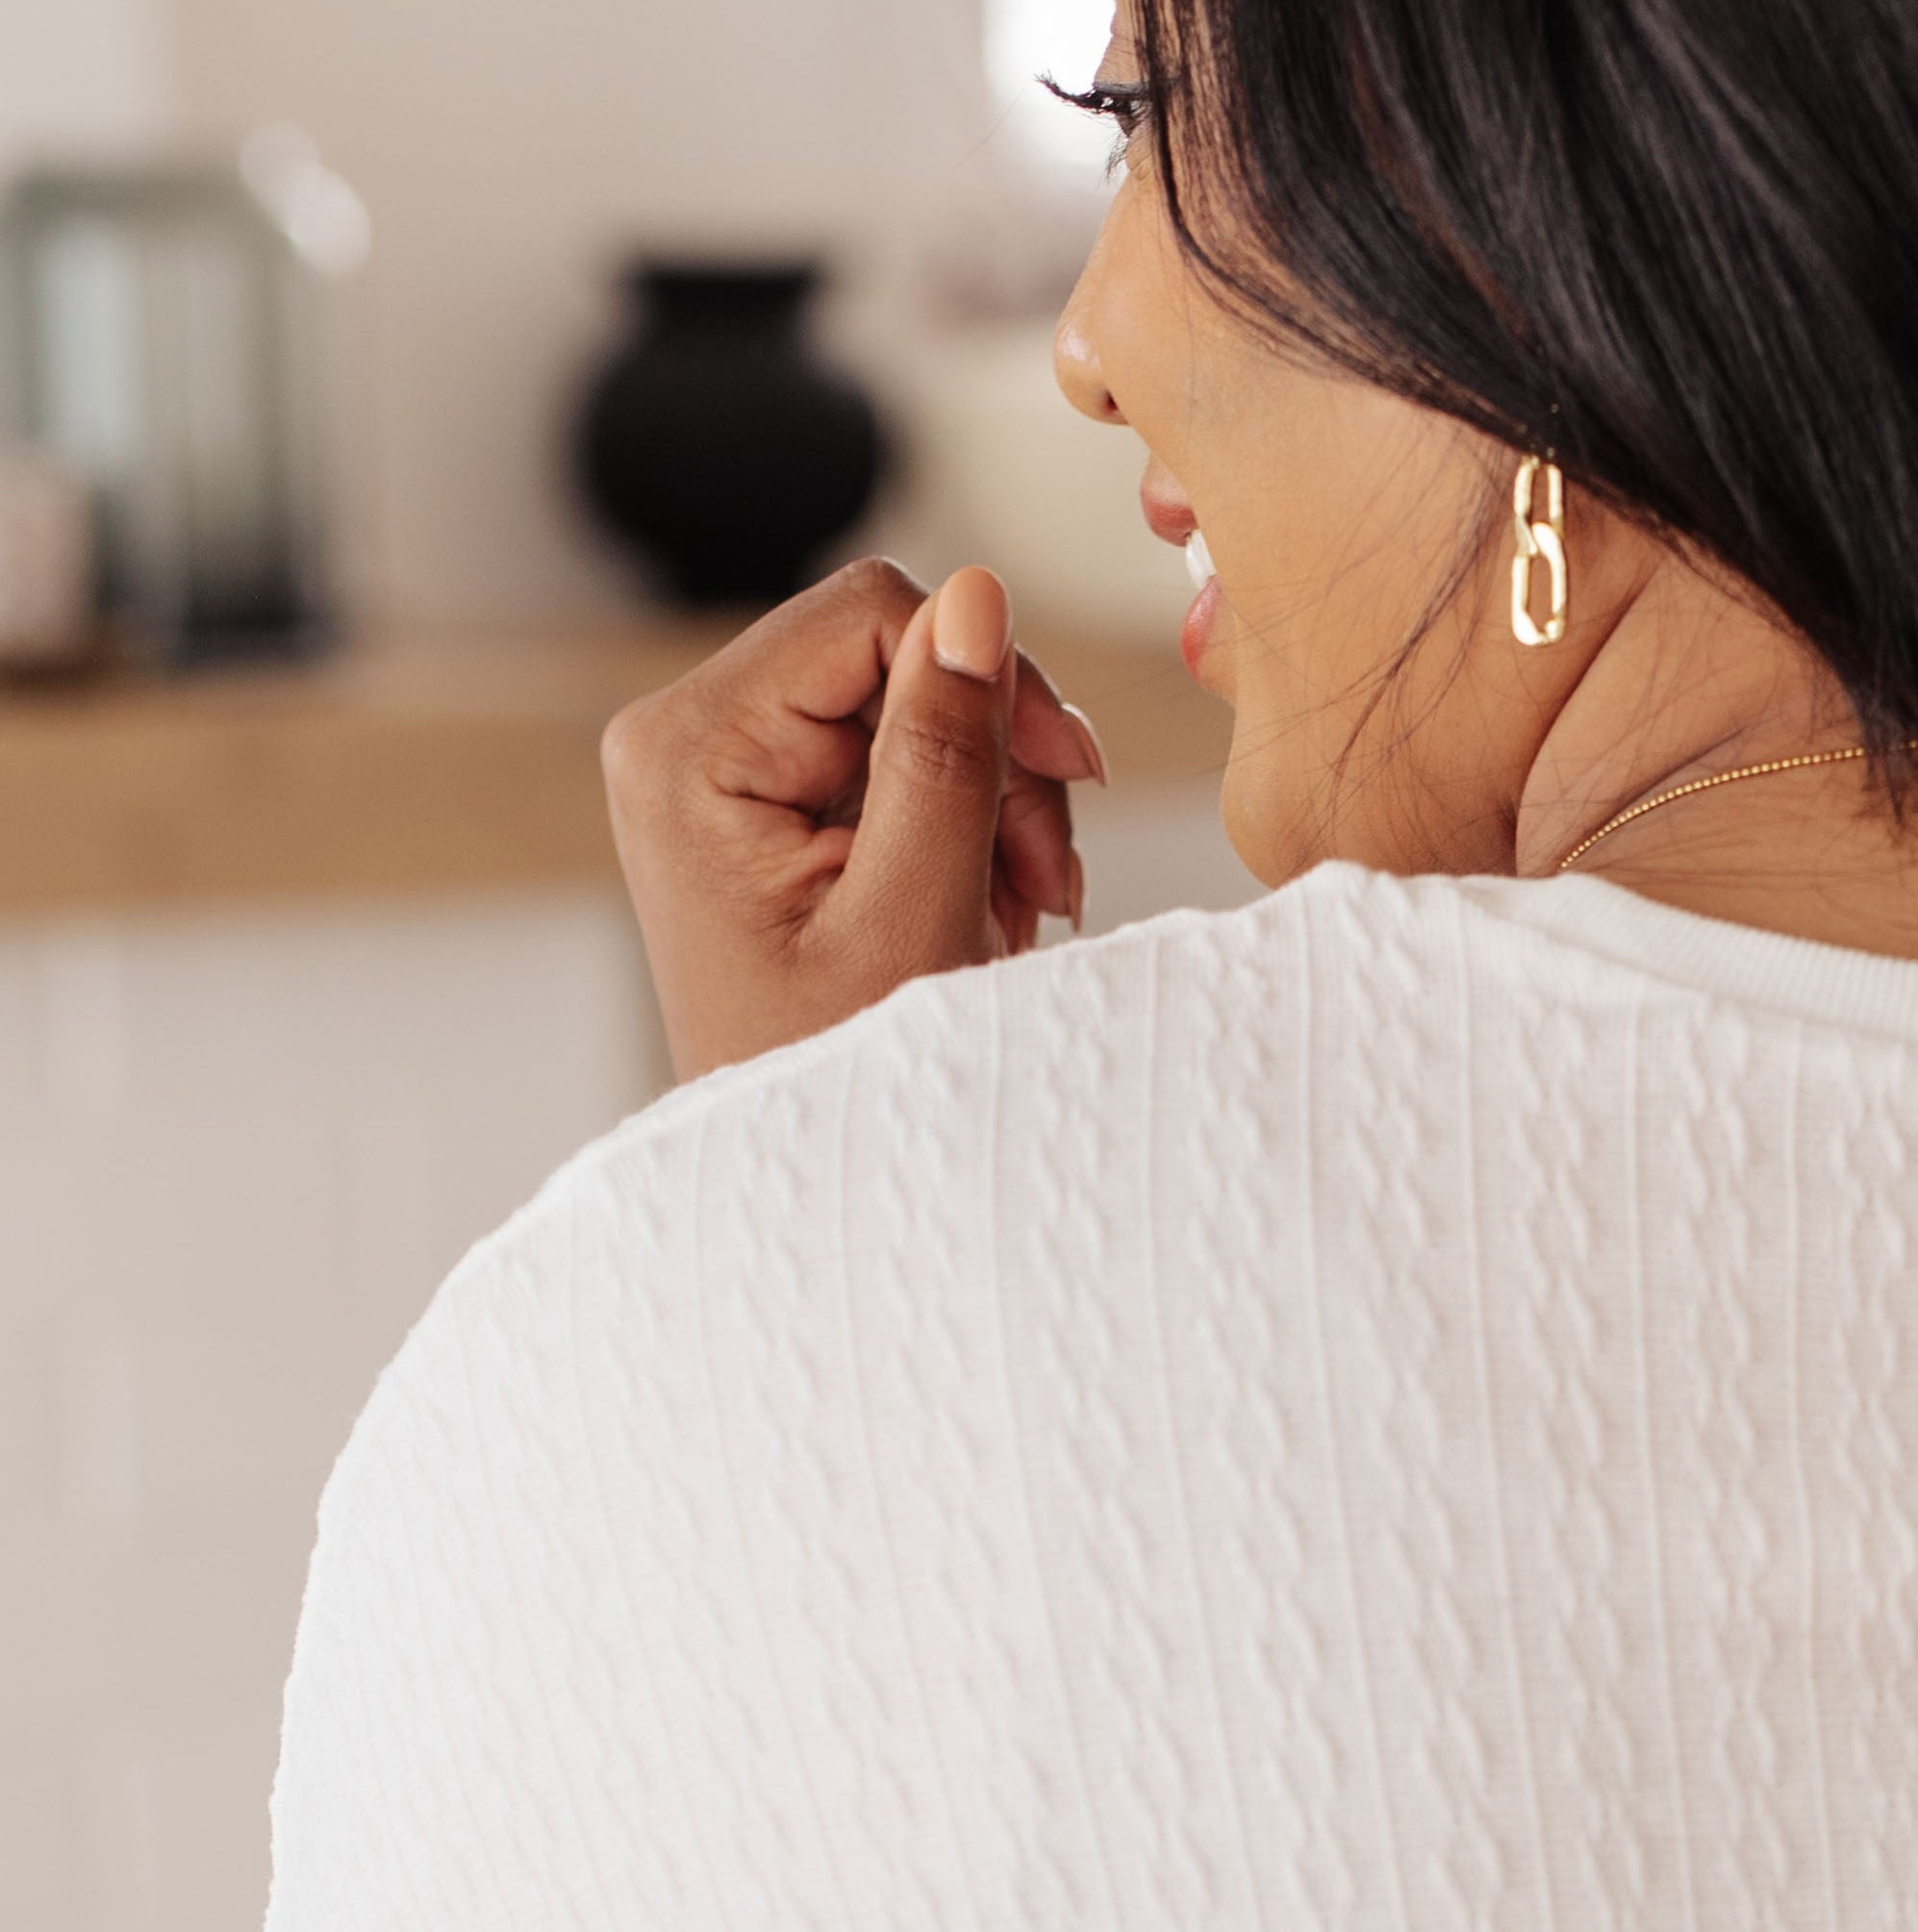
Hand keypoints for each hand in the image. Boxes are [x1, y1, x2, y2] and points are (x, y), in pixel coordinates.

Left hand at [601, 559, 1108, 1085]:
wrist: (808, 1190)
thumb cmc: (842, 1080)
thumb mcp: (912, 914)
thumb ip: (942, 750)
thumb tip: (976, 594)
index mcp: (689, 750)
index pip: (868, 613)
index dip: (987, 675)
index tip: (1070, 780)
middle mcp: (687, 740)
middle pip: (893, 657)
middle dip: (995, 761)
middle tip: (1042, 887)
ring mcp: (726, 773)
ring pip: (914, 711)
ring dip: (997, 804)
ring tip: (1018, 915)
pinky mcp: (769, 808)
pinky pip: (898, 766)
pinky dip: (967, 831)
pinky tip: (987, 909)